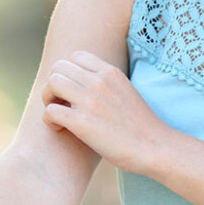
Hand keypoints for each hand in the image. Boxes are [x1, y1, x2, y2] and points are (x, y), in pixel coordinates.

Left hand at [40, 51, 167, 174]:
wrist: (155, 147)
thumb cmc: (140, 125)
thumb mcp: (126, 91)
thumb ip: (106, 83)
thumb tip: (85, 84)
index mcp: (110, 72)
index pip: (75, 56)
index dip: (68, 72)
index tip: (73, 89)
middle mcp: (99, 82)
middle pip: (59, 67)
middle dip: (54, 84)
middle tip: (61, 102)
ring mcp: (90, 101)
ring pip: (52, 83)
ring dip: (48, 98)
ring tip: (57, 113)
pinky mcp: (83, 123)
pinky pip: (50, 111)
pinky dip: (49, 120)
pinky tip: (59, 129)